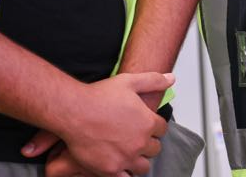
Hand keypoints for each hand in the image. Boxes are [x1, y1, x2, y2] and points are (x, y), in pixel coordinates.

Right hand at [19, 72, 171, 174]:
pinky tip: (119, 165)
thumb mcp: (129, 81)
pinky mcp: (111, 170)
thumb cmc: (98, 97)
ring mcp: (126, 158)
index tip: (146, 124)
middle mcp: (140, 142)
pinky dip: (125, 173)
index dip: (154, 126)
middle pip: (154, 149)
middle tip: (135, 138)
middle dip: (147, 143)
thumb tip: (171, 78)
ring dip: (138, 160)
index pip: (162, 129)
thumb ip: (153, 80)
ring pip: (143, 167)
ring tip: (129, 153)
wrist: (74, 112)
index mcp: (147, 122)